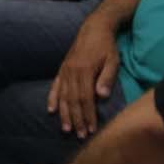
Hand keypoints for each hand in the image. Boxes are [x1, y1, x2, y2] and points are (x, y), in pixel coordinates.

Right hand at [47, 16, 120, 138]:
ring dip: (65, 114)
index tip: (92, 129)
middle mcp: (72, 72)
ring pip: (63, 96)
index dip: (88, 115)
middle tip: (80, 135)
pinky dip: (53, 99)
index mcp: (85, 71)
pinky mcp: (62, 69)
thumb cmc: (107, 46)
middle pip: (73, 101)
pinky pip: (55, 86)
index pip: (86, 99)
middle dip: (76, 120)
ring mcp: (65, 70)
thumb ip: (106, 78)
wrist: (94, 28)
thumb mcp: (112, 60)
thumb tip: (102, 96)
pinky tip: (51, 110)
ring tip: (66, 129)